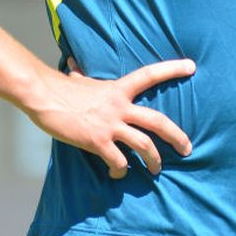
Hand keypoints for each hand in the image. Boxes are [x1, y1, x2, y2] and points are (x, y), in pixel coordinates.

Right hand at [27, 57, 195, 178]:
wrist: (43, 95)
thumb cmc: (58, 88)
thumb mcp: (77, 79)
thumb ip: (81, 74)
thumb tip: (72, 64)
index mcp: (117, 89)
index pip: (149, 75)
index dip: (172, 69)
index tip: (192, 66)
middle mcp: (119, 107)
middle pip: (157, 121)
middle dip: (176, 136)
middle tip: (187, 149)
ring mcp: (109, 125)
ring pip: (144, 145)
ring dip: (153, 161)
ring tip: (155, 170)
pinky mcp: (97, 141)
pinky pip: (118, 161)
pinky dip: (120, 170)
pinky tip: (117, 172)